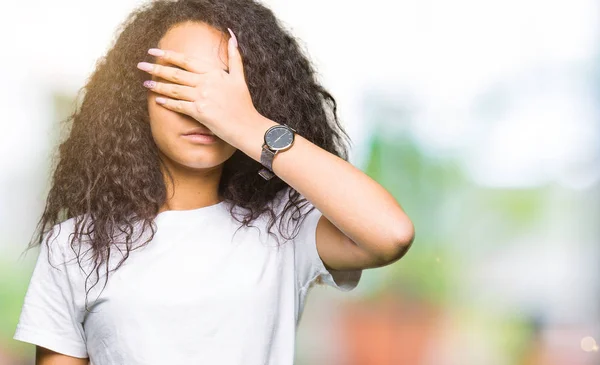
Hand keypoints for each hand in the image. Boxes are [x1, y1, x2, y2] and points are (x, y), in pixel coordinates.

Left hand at [137, 28, 260, 146]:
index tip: (154, 51)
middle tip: (141, 65)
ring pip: (175, 89)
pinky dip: (167, 102)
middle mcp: (206, 83)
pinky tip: (157, 99)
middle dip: (156, 69)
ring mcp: (202, 98)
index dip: (169, 55)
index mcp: (214, 73)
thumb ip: (234, 57)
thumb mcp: (239, 78)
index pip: (186, 61)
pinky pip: (179, 105)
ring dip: (158, 85)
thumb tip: (232, 37)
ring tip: (145, 83)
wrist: (247, 126)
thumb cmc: (243, 104)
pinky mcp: (200, 112)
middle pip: (176, 74)